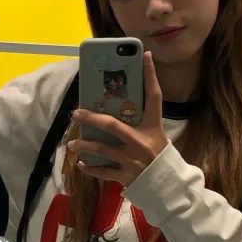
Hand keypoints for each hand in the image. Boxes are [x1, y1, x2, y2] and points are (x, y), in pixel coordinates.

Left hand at [68, 52, 168, 186]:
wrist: (168, 185)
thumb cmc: (158, 155)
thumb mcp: (154, 134)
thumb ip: (139, 120)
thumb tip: (120, 101)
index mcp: (153, 127)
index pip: (154, 97)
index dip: (150, 76)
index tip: (145, 56)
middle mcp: (141, 143)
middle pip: (113, 125)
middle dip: (91, 118)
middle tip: (76, 113)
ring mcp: (133, 160)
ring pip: (102, 150)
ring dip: (85, 145)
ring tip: (73, 143)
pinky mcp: (126, 176)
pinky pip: (104, 172)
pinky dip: (91, 168)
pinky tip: (82, 164)